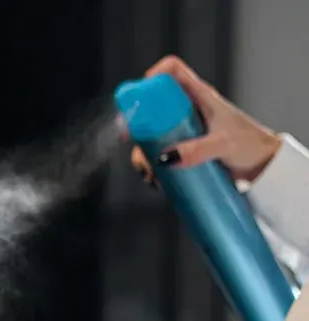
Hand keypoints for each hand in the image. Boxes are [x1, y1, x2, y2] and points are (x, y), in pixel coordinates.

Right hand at [131, 55, 280, 185]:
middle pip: (152, 105)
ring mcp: (183, 129)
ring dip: (141, 151)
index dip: (152, 77)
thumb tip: (166, 158)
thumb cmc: (250, 145)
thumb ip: (197, 150)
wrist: (261, 164)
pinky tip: (155, 179)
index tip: (139, 97)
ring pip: (150, 133)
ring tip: (148, 171)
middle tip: (129, 140)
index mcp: (199, 96)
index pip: (172, 71)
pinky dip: (151, 166)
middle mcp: (187, 109)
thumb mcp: (224, 144)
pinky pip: (158, 153)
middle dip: (136, 122)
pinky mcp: (183, 149)